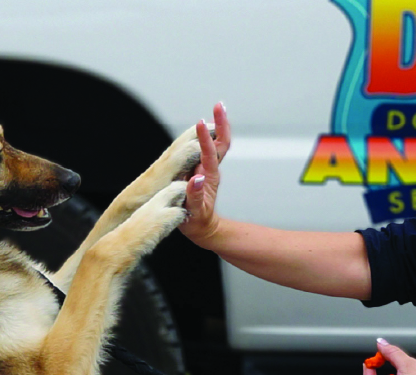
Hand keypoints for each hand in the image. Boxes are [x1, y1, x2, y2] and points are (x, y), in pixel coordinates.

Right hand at [178, 102, 230, 244]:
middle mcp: (210, 170)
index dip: (205, 138)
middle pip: (220, 143)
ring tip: (218, 109)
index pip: (208, 153)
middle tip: (219, 105)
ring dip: (218, 126)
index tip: (200, 123)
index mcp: (207, 177)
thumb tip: (196, 178)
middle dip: (221, 124)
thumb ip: (194, 195)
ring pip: (217, 144)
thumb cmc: (196, 221)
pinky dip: (210, 135)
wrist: (204, 228)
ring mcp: (208, 169)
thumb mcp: (193, 212)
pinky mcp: (204, 170)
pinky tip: (208, 126)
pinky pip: (209, 149)